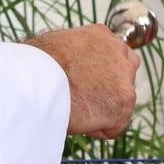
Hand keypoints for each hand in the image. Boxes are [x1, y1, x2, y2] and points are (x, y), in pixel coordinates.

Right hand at [25, 25, 139, 138]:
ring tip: (76, 109)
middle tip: (85, 99)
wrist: (38, 81)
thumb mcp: (57, 43)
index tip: (86, 83)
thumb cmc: (37, 65)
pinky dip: (99, 129)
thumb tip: (70, 62)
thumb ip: (75, 51)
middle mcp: (118, 51)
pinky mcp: (124, 102)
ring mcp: (124, 77)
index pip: (114, 55)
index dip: (101, 74)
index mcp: (101, 35)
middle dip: (110, 90)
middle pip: (126, 76)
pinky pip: (116, 125)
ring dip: (103, 110)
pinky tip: (80, 120)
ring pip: (121, 102)